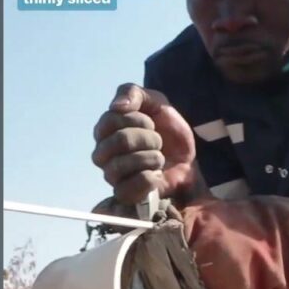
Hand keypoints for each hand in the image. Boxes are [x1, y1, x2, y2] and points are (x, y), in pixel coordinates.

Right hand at [92, 84, 198, 204]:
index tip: (152, 123)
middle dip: (149, 138)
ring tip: (159, 158)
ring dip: (151, 158)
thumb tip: (116, 106)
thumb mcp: (155, 101)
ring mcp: (111, 175)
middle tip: (158, 141)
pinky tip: (156, 174)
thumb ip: (133, 93)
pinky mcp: (123, 194)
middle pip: (119, 140)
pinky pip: (128, 189)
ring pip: (121, 165)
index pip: (112, 119)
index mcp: (105, 129)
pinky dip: (148, 179)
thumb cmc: (166, 129)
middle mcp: (102, 153)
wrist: (187, 158)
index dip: (138, 119)